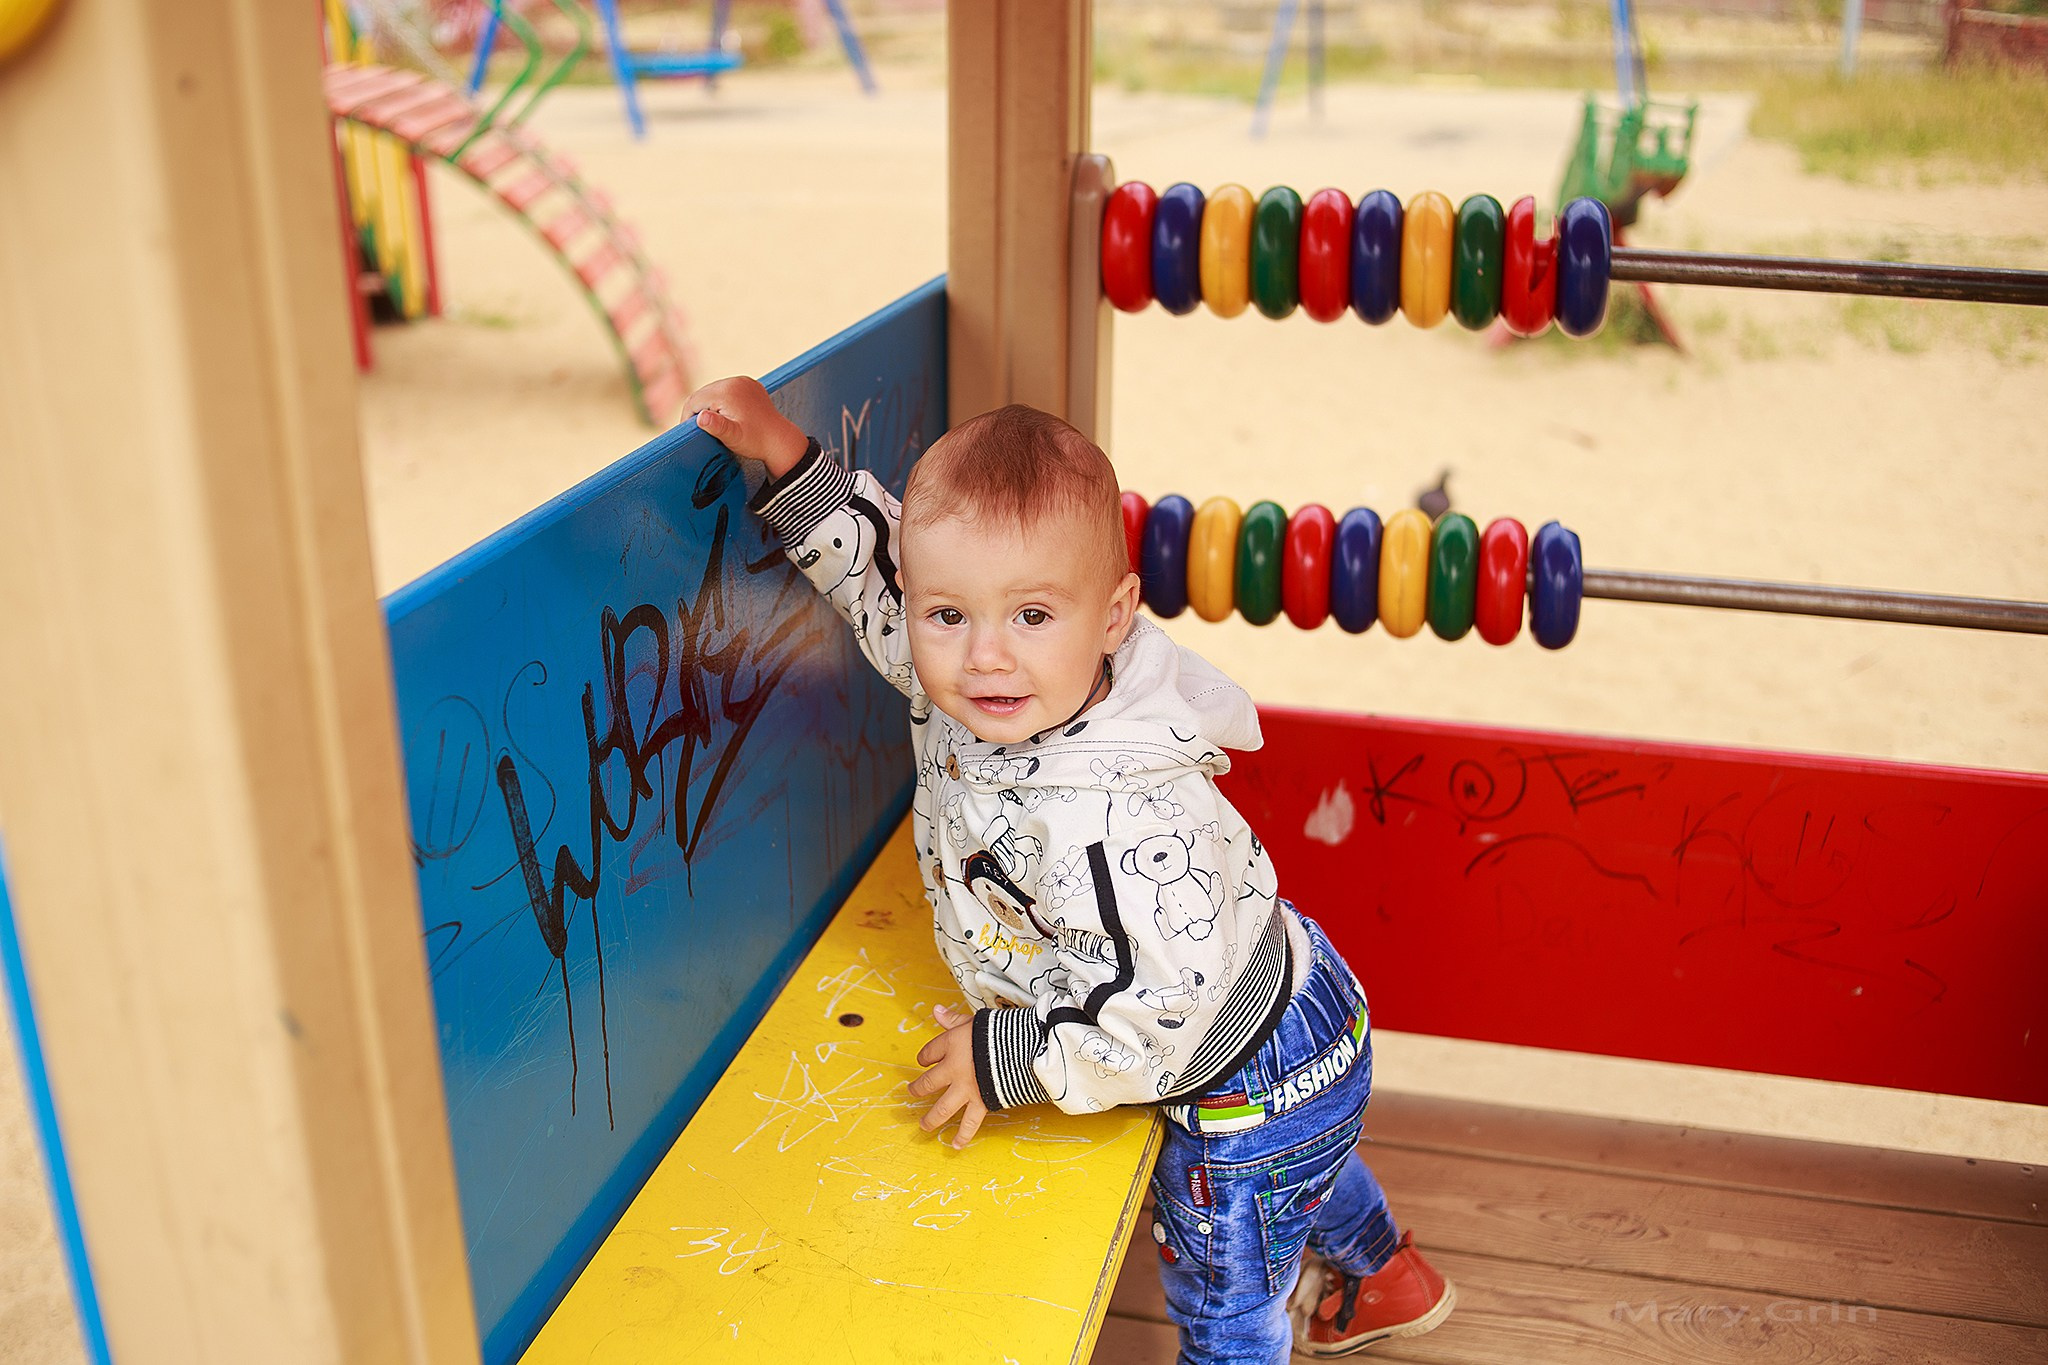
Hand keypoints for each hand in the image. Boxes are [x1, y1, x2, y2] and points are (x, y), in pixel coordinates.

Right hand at [681, 376, 810, 475]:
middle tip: (695, 429)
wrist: (780, 440)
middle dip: (697, 410)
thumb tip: (700, 417)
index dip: (687, 417)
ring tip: (710, 423)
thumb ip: (716, 426)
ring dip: (709, 405)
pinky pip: (727, 390)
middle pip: (703, 394)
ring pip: (714, 391)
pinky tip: (724, 415)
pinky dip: (722, 401)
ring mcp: (744, 381)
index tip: (686, 431)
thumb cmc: (756, 442)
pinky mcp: (750, 385)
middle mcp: (735, 381)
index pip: (694, 401)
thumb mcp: (734, 437)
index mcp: (728, 391)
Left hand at [909, 1004, 987, 1148]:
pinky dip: (963, 1136)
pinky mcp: (981, 1102)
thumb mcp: (974, 1020)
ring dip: (931, 1119)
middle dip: (918, 1089)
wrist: (1019, 1049)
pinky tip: (955, 1145)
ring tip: (924, 1126)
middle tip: (912, 1092)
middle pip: (928, 1083)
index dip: (925, 1057)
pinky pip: (969, 1124)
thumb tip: (936, 1010)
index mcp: (950, 1046)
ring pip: (942, 1109)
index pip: (929, 1053)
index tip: (923, 1061)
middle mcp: (953, 1070)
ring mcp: (965, 1089)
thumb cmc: (998, 1031)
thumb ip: (953, 1019)